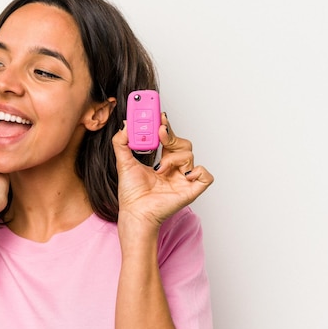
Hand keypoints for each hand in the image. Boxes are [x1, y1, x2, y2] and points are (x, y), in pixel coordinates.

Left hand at [112, 113, 213, 229]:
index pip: (169, 138)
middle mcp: (175, 168)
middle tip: (160, 131)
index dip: (166, 126)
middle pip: (182, 143)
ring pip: (189, 155)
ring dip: (173, 158)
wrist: (135, 212)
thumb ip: (121, 142)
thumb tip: (125, 125)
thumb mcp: (123, 162)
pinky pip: (206, 176)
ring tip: (159, 169)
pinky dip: (199, 172)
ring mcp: (183, 179)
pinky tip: (184, 175)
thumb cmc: (132, 193)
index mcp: (162, 161)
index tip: (159, 116)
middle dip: (171, 136)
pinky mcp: (191, 190)